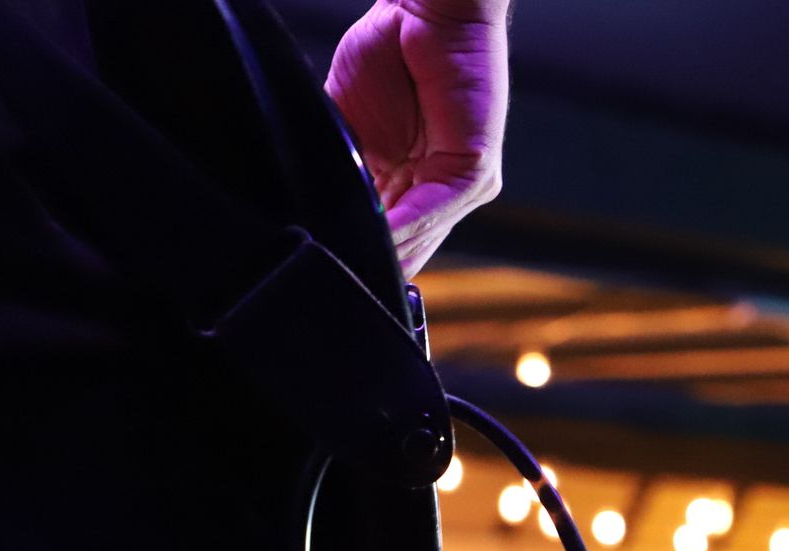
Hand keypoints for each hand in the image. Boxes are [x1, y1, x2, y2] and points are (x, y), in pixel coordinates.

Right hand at [325, 0, 508, 275]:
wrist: (421, 11)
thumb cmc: (389, 54)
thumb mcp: (347, 123)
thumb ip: (341, 169)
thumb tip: (312, 211)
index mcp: (409, 184)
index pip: (388, 237)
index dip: (360, 257)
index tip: (325, 275)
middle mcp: (439, 192)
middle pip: (405, 248)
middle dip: (372, 266)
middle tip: (335, 285)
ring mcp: (462, 185)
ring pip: (421, 236)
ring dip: (385, 253)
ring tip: (348, 268)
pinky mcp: (476, 169)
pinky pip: (436, 208)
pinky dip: (406, 226)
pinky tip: (379, 237)